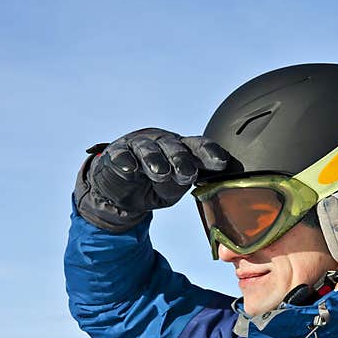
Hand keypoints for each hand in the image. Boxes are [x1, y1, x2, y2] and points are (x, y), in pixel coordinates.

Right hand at [75, 127, 229, 231]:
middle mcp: (161, 143)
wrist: (118, 193)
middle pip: (174, 146)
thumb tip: (191, 180)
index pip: (198, 147)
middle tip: (188, 174)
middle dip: (182, 159)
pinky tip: (131, 169)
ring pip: (149, 148)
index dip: (210, 153)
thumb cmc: (150, 186)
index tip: (221, 163)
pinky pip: (122, 154)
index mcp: (181, 149)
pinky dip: (126, 161)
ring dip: (156, 160)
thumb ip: (178, 185)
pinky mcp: (116, 153)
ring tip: (160, 173)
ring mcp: (138, 146)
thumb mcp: (169, 191)